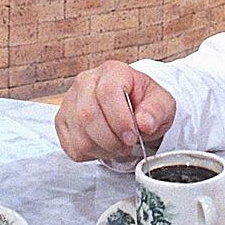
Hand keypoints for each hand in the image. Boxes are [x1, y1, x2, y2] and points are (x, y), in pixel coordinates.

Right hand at [55, 61, 175, 162]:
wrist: (133, 107)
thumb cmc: (145, 103)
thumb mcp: (162, 103)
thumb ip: (157, 111)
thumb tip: (144, 123)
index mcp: (112, 71)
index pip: (107, 92)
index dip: (120, 119)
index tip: (132, 135)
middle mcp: (86, 81)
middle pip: (88, 115)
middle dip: (111, 139)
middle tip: (127, 144)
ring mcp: (70, 101)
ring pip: (79, 134)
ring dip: (103, 148)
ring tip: (117, 145)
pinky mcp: (62, 121)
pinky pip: (72, 146)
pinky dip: (91, 153)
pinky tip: (103, 145)